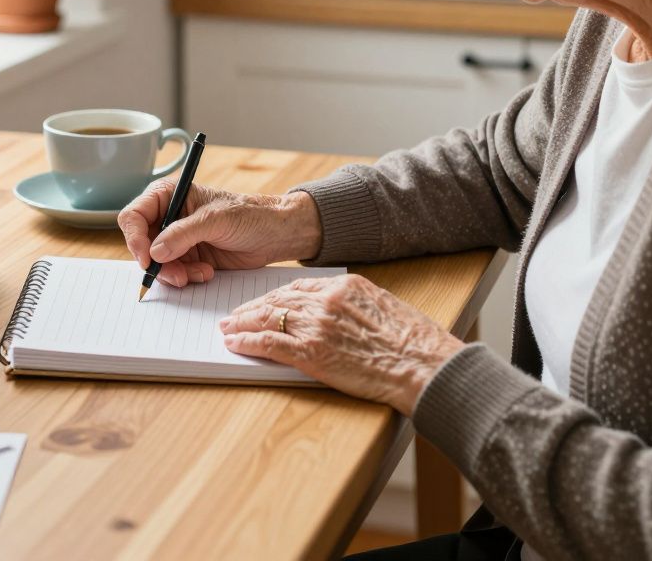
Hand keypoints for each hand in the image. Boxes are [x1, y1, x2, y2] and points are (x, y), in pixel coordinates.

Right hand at [117, 179, 322, 287]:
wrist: (276, 234)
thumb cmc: (251, 214)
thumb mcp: (216, 220)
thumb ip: (183, 234)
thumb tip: (154, 252)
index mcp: (170, 195)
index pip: (135, 215)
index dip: (135, 238)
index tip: (148, 258)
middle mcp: (169, 216)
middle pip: (142, 243)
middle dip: (157, 263)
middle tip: (176, 275)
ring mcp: (178, 238)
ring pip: (157, 263)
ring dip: (174, 273)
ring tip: (199, 273)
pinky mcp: (189, 257)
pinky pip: (174, 273)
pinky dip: (186, 277)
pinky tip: (207, 273)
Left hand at [219, 274, 464, 414]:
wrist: (423, 365)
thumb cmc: (413, 343)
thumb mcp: (383, 309)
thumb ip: (354, 306)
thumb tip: (336, 315)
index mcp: (345, 285)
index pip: (298, 286)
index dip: (275, 296)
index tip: (263, 302)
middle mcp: (326, 300)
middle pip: (278, 299)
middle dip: (252, 307)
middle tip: (234, 314)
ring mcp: (317, 325)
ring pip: (267, 317)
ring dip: (242, 323)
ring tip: (227, 328)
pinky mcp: (310, 353)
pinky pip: (268, 343)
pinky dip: (247, 342)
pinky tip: (235, 344)